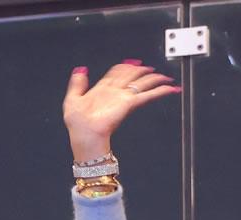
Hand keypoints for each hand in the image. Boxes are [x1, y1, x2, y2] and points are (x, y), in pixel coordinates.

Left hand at [63, 61, 179, 162]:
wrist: (85, 135)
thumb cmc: (78, 123)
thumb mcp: (72, 99)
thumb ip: (77, 84)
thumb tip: (81, 70)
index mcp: (102, 90)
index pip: (117, 73)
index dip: (126, 67)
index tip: (135, 63)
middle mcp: (115, 93)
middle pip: (133, 77)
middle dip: (144, 72)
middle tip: (153, 70)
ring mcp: (123, 98)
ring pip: (142, 84)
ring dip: (155, 80)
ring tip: (166, 78)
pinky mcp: (129, 104)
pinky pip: (146, 95)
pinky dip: (159, 92)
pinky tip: (169, 89)